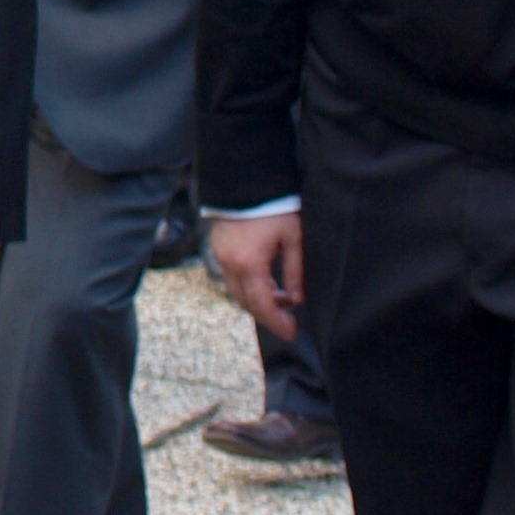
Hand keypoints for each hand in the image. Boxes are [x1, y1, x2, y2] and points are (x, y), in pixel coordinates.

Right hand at [210, 213, 304, 341]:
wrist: (246, 181)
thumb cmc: (274, 208)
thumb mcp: (293, 238)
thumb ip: (296, 271)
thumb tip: (297, 300)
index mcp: (250, 264)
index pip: (262, 305)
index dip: (277, 323)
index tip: (291, 333)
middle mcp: (230, 264)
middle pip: (247, 303)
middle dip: (268, 315)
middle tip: (289, 318)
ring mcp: (220, 257)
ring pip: (237, 293)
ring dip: (258, 301)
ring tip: (281, 297)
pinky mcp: (217, 249)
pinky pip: (231, 279)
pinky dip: (248, 287)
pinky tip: (266, 281)